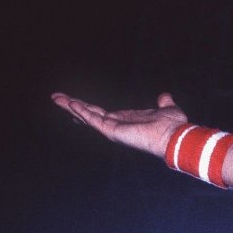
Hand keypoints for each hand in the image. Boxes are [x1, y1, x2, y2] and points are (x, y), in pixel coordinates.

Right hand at [52, 92, 187, 157]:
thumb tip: (165, 97)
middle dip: (73, 106)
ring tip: (56, 98)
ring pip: (88, 116)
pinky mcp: (113, 131)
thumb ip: (164, 103)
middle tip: (56, 97)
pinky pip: (94, 120)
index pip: (103, 114)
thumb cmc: (174, 127)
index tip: (75, 102)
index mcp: (127, 120)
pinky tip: (71, 104)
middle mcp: (118, 126)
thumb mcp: (168, 109)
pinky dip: (82, 112)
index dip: (88, 108)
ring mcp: (114, 129)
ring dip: (72, 107)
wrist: (176, 136)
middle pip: (91, 114)